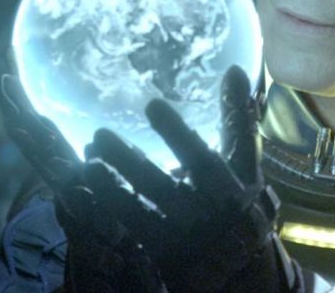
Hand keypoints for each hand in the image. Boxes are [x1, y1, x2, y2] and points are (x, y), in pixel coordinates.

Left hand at [0, 67, 301, 291]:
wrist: (239, 265)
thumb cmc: (241, 198)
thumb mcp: (246, 161)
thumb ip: (238, 117)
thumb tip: (235, 69)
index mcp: (225, 186)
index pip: (200, 157)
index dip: (176, 133)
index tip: (151, 104)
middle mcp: (199, 213)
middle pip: (159, 186)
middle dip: (128, 162)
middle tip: (99, 135)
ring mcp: (177, 235)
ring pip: (137, 209)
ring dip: (110, 184)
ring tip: (89, 158)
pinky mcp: (161, 252)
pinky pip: (128, 228)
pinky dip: (107, 206)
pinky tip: (87, 185)